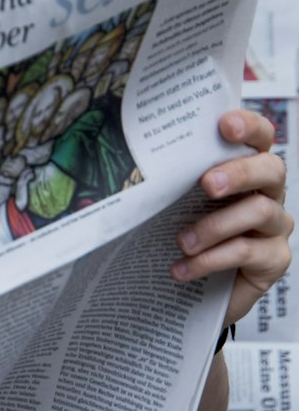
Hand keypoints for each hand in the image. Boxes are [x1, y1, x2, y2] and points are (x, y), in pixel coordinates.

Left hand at [172, 109, 291, 326]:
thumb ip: (175, 176)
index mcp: (247, 166)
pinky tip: (183, 268)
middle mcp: (268, 191)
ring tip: (182, 241)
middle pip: (271, 169)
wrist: (196, 285)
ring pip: (259, 212)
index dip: (249, 125)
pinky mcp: (275, 258)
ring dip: (215, 226)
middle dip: (239, 173)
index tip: (225, 125)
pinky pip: (248, 252)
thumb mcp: (179, 198)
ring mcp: (276, 225)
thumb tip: (134, 157)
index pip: (260, 135)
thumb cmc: (186, 228)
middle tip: (207, 184)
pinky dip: (211, 259)